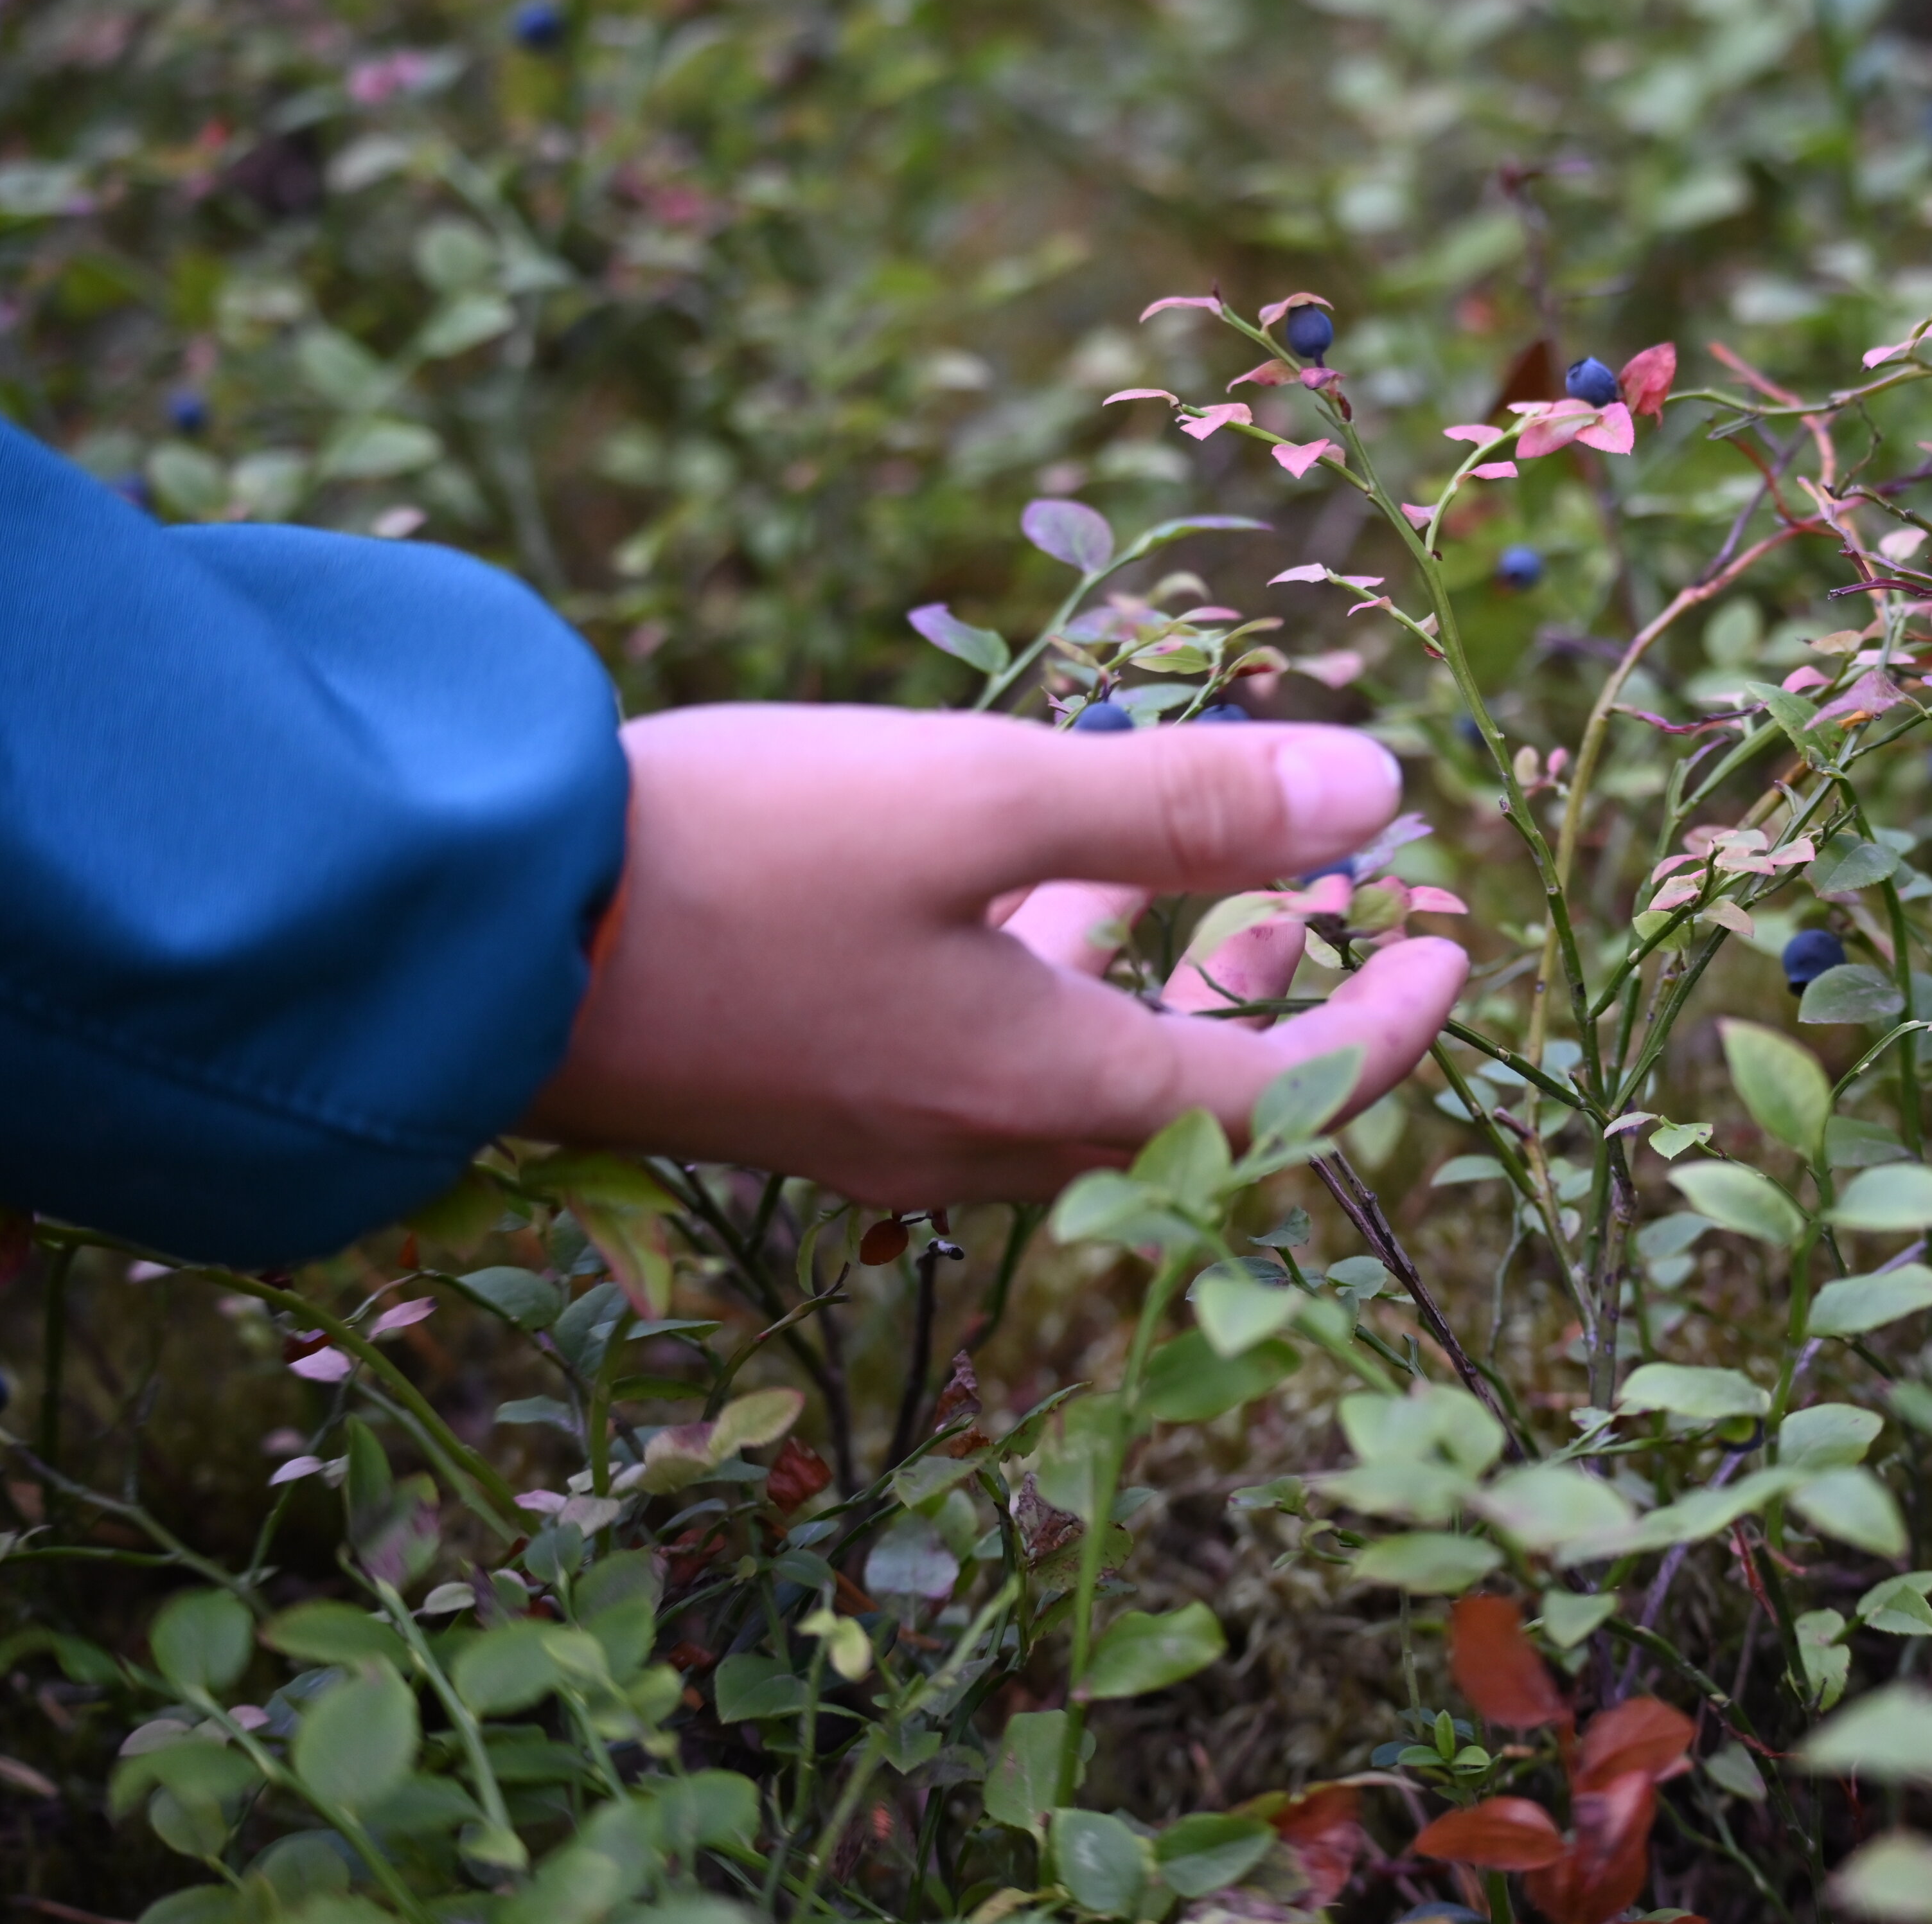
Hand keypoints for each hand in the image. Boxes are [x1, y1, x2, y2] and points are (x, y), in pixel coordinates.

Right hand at [523, 704, 1467, 1205]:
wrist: (477, 941)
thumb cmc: (735, 859)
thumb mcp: (977, 800)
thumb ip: (1186, 804)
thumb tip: (1377, 790)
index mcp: (1052, 1093)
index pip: (1285, 1097)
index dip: (1390, 1022)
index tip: (1454, 935)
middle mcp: (988, 1141)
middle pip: (1200, 1098)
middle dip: (1299, 1000)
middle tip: (1368, 906)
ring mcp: (897, 1126)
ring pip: (1096, 1069)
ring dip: (1185, 979)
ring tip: (1251, 884)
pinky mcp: (822, 1088)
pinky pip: (998, 1046)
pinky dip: (1068, 968)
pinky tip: (1059, 870)